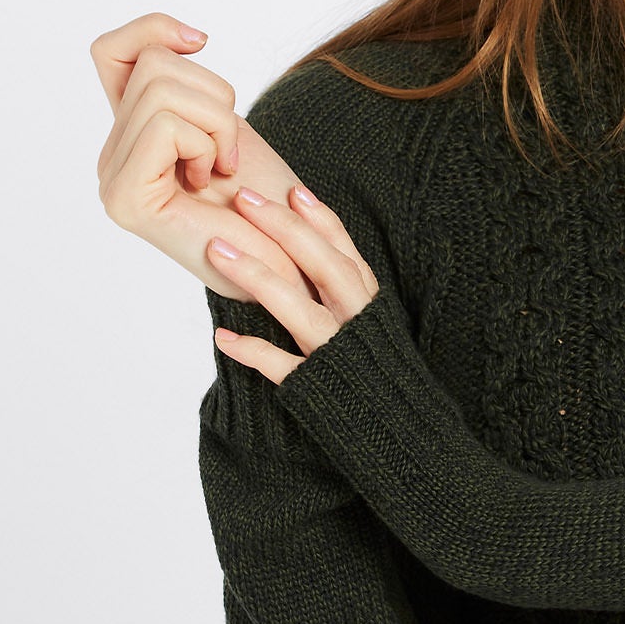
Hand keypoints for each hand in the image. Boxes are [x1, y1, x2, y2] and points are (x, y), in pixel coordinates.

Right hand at [92, 11, 316, 302]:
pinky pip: (166, 125)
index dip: (154, 29)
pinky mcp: (125, 198)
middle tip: (228, 150)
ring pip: (161, 87)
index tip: (202, 41)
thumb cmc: (268, 201)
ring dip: (217, 122)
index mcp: (130, 134)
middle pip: (152, 62)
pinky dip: (205, 143)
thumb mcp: (230, 123)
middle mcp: (112, 155)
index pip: (113, 52)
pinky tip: (212, 181)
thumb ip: (191, 85)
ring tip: (222, 168)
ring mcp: (113, 177)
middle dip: (214, 94)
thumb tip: (187, 37)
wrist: (292, 261)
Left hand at [209, 184, 381, 384]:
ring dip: (256, 276)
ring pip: (298, 309)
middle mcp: (356, 322)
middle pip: (322, 267)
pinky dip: (254, 351)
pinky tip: (223, 337)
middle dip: (282, 229)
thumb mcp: (373, 327)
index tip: (291, 191)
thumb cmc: (381, 376)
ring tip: (217, 250)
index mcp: (369, 304)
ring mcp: (336, 353)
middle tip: (244, 199)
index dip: (319, 219)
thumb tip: (311, 257)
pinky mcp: (318, 387)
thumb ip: (347, 294)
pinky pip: (283, 367)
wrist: (407, 432)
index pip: (343, 252)